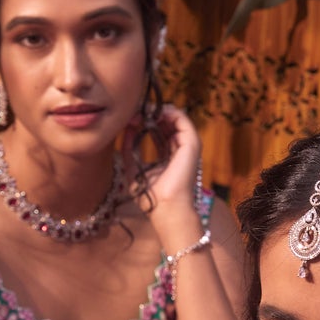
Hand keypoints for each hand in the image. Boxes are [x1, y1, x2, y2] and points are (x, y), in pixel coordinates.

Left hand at [123, 104, 202, 249]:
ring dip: (158, 110)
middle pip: (168, 122)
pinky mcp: (192, 144)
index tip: (131, 118)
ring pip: (176, 118)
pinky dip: (168, 112)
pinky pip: (183, 120)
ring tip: (143, 110)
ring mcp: (187, 146)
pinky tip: (153, 114)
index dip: (146, 121)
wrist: (166, 208)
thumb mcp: (134, 168)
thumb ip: (130, 148)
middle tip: (135, 110)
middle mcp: (180, 149)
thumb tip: (127, 128)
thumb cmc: (152, 197)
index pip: (159, 131)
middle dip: (151, 113)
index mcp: (169, 156)